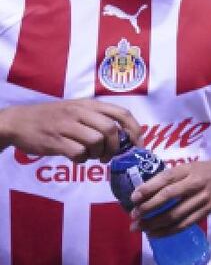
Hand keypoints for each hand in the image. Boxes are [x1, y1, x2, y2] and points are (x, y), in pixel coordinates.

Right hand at [0, 99, 141, 162]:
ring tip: (91, 155)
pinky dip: (82, 159)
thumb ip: (98, 118)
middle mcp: (80, 112)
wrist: (18, 121)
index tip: (138, 145)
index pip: (122, 113)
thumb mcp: (77, 109)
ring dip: (98, 154)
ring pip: (96, 141)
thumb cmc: (53, 117)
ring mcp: (67, 125)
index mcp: (89, 104)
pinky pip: (78, 153)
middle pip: (111, 130)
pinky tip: (76, 157)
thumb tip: (124, 137)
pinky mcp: (55, 140)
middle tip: (108, 156)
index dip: (135, 130)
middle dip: (115, 147)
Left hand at [130, 157, 210, 236]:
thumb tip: (142, 193)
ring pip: (176, 215)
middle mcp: (196, 184)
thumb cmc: (202, 170)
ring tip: (140, 228)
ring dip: (155, 223)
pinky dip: (168, 231)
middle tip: (133, 216)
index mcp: (189, 170)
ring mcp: (203, 199)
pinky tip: (155, 234)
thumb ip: (169, 178)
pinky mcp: (206, 212)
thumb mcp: (186, 167)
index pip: (166, 179)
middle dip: (148, 208)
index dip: (148, 188)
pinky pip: (185, 224)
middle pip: (169, 197)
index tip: (133, 198)